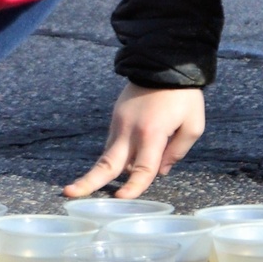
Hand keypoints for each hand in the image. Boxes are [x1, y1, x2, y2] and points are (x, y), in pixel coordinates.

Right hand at [64, 83, 204, 199]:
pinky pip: (113, 142)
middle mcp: (130, 130)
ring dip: (103, 171)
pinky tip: (120, 163)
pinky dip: (115, 155)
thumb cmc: (184, 95)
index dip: (133, 187)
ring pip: (109, 154)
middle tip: (69, 194)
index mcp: (152, 133)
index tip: (121, 199)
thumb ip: (178, 151)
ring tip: (83, 187)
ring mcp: (120, 122)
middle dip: (88, 181)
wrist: (165, 63)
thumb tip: (160, 170)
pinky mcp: (116, 115)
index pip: (143, 169)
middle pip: (108, 163)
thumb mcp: (193, 124)